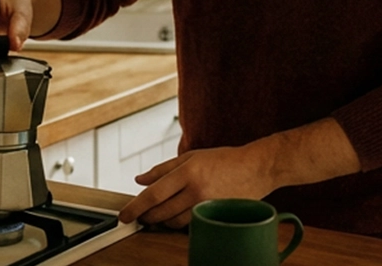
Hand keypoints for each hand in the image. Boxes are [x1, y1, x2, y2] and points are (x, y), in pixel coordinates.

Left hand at [117, 146, 274, 228]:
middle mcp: (196, 191)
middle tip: (140, 216)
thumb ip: (163, 169)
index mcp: (188, 172)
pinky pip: (189, 225)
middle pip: (161, 213)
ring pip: (174, 222)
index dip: (135, 207)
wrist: (257, 168)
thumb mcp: (192, 156)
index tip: (124, 216)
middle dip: (146, 217)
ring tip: (158, 215)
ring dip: (162, 221)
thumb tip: (139, 180)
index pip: (154, 194)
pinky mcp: (214, 215)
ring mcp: (207, 205)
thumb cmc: (225, 159)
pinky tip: (178, 215)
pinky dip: (179, 222)